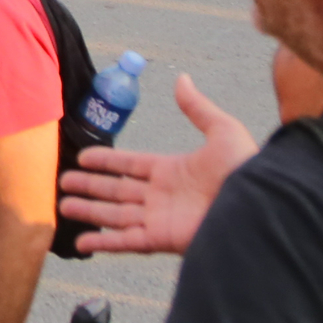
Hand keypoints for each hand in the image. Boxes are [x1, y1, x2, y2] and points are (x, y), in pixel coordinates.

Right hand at [59, 74, 257, 256]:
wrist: (260, 206)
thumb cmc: (246, 169)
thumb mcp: (223, 130)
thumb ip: (198, 107)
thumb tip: (181, 79)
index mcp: (172, 170)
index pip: (130, 165)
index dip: (106, 161)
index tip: (82, 158)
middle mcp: (161, 196)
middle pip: (116, 190)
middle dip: (90, 187)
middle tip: (63, 183)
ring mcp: (160, 219)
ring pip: (114, 215)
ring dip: (89, 211)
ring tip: (63, 206)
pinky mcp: (161, 239)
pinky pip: (125, 242)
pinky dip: (103, 243)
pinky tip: (82, 243)